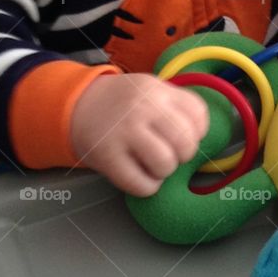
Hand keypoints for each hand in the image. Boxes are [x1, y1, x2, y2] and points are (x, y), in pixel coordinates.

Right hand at [70, 73, 208, 196]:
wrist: (76, 106)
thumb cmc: (121, 104)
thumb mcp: (149, 90)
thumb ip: (174, 106)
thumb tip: (201, 138)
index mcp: (156, 89)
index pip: (198, 114)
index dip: (197, 131)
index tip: (182, 135)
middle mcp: (142, 108)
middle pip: (186, 142)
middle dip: (183, 155)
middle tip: (169, 153)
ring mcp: (124, 132)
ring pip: (166, 164)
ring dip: (165, 172)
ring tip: (152, 165)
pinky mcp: (108, 157)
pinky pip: (142, 185)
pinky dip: (148, 187)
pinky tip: (140, 176)